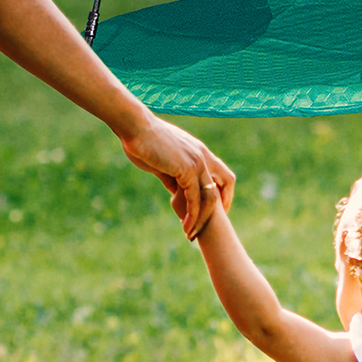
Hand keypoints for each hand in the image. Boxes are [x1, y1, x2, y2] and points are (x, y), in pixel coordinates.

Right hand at [117, 112, 233, 236]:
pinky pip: (195, 199)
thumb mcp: (162, 162)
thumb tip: (175, 192)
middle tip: (209, 226)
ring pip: (210, 197)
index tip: (213, 209)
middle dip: (220, 208)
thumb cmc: (143, 141)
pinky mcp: (187, 169)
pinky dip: (192, 215)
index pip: (222, 174)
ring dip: (202, 218)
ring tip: (191, 234)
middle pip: (225, 184)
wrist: (135, 127)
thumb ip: (172, 177)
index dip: (222, 192)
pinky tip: (185, 226)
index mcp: (199, 151)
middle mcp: (203, 156)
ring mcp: (197, 162)